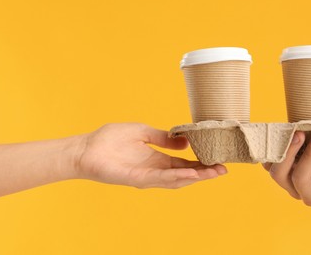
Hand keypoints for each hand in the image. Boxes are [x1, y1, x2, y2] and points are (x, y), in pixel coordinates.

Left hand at [76, 123, 226, 188]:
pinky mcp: (137, 179)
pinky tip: (190, 174)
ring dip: (195, 177)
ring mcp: (147, 176)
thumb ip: (163, 137)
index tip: (218, 160)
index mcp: (157, 158)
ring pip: (176, 180)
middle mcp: (155, 169)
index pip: (184, 164)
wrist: (87, 148)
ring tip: (213, 173)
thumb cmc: (110, 139)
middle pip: (185, 174)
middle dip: (204, 173)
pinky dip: (176, 177)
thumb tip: (185, 142)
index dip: (201, 163)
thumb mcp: (143, 131)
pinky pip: (159, 179)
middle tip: (223, 170)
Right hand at [263, 132, 310, 206]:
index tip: (280, 131)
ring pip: (299, 178)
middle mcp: (297, 188)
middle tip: (300, 133)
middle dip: (286, 152)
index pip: (270, 166)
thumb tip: (294, 122)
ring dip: (308, 155)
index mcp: (290, 174)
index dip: (269, 150)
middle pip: (278, 174)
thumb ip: (305, 134)